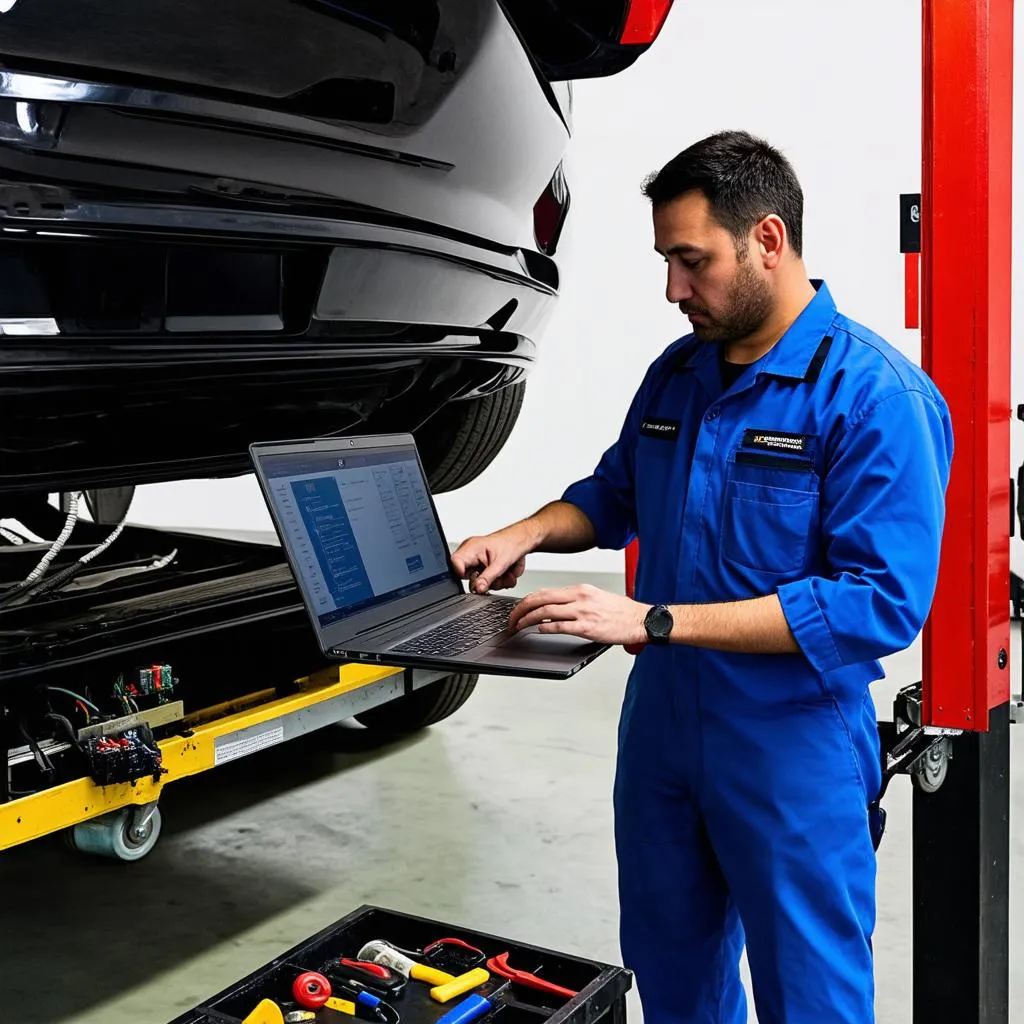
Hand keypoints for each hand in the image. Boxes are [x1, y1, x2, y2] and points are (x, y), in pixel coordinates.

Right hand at [451, 526, 531, 592]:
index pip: (455, 563)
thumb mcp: (501, 562)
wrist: (523, 541)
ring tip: (507, 572)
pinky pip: (488, 582)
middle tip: (499, 576)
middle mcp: (472, 555)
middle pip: (469, 578)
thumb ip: (488, 577)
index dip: (464, 575)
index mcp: (471, 548)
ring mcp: (478, 563)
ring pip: (481, 583)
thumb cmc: (513, 543)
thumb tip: (477, 588)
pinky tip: (506, 573)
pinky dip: (500, 581)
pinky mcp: (485, 569)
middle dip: (488, 581)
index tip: (477, 580)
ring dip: (497, 582)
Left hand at [509, 584, 650, 645]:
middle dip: (521, 609)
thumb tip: (555, 608)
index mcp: (581, 589)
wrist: (640, 619)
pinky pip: (560, 626)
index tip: (519, 608)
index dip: (528, 600)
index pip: (546, 592)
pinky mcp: (587, 627)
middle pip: (541, 599)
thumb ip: (576, 601)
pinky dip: (545, 628)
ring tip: (519, 626)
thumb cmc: (621, 611)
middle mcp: (580, 597)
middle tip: (512, 618)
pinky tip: (538, 630)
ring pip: (546, 611)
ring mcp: (583, 612)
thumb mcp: (596, 598)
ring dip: (528, 620)